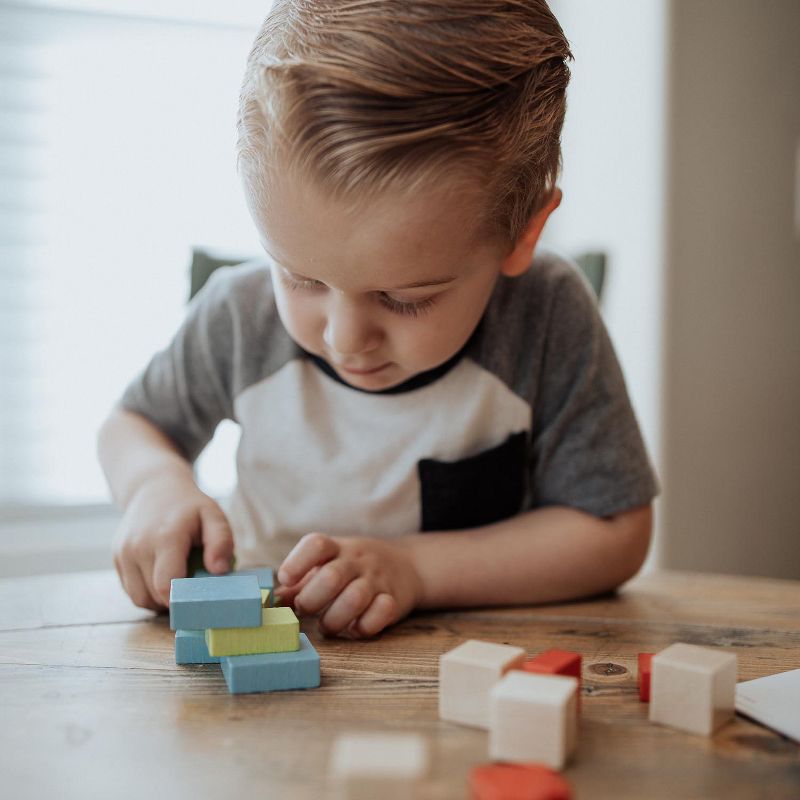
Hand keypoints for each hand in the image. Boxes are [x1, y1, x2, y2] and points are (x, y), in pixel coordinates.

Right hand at [112, 471, 233, 610]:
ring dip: (159, 600)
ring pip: (139, 598)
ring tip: (178, 585)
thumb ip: (221, 542)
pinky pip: (131, 590)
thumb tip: (219, 571)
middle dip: (176, 601)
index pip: (166, 585)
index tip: (199, 601)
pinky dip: (147, 592)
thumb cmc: (189, 506)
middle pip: (154, 595)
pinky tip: (163, 577)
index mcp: (165, 537)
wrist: (154, 488)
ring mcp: (123, 553)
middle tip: (193, 591)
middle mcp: (138, 546)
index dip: (183, 601)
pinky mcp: (116, 558)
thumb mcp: (213, 516)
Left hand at [277, 533, 422, 638]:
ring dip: (334, 619)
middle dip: (312, 600)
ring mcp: (377, 579)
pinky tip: (356, 628)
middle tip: (306, 610)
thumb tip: (269, 602)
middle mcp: (357, 560)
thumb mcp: (327, 565)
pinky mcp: (394, 599)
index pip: (316, 545)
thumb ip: (299, 584)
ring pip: (355, 597)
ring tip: (328, 626)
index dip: (296, 564)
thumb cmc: (353, 569)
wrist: (406, 565)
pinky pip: (381, 612)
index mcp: (336, 548)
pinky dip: (365, 626)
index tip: (287, 580)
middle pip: (332, 576)